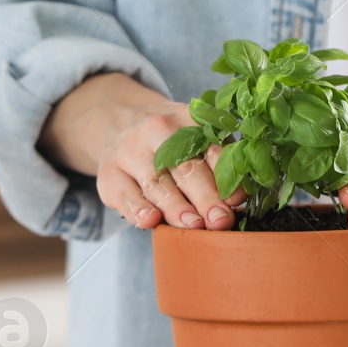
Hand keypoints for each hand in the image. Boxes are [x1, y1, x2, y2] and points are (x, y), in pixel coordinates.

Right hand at [38, 73, 243, 229]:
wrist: (117, 123)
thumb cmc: (169, 141)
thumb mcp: (194, 138)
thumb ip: (218, 163)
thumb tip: (238, 199)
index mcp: (188, 121)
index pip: (211, 149)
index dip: (225, 177)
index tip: (237, 200)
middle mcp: (157, 131)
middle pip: (185, 167)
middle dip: (205, 196)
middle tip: (220, 220)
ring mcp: (129, 151)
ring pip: (156, 183)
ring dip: (176, 207)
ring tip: (194, 225)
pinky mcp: (109, 173)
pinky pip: (125, 194)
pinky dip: (138, 209)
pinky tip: (150, 220)